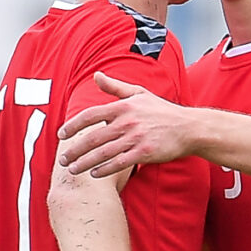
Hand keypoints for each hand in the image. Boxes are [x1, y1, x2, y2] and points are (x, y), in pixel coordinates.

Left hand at [57, 74, 195, 177]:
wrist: (189, 127)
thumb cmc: (162, 111)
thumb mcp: (139, 93)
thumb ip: (115, 87)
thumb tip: (96, 75)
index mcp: (122, 106)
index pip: (90, 115)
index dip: (72, 125)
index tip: (61, 134)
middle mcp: (126, 122)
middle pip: (92, 137)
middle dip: (74, 150)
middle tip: (63, 159)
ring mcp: (135, 138)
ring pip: (103, 153)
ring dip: (85, 163)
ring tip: (73, 170)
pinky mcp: (145, 153)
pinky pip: (119, 163)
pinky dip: (104, 170)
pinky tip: (94, 174)